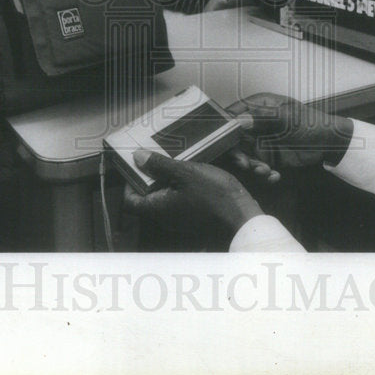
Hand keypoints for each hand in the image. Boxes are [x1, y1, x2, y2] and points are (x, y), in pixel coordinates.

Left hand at [122, 150, 262, 235]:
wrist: (244, 219)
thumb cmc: (214, 198)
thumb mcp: (186, 173)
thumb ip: (160, 165)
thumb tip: (138, 158)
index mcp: (158, 208)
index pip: (130, 200)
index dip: (130, 181)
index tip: (138, 163)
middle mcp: (166, 216)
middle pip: (151, 193)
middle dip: (158, 172)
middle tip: (165, 155)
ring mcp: (182, 216)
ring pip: (172, 191)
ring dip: (179, 174)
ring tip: (186, 159)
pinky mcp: (196, 214)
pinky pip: (188, 196)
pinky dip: (193, 182)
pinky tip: (203, 169)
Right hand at [230, 93, 353, 171]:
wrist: (330, 144)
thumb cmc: (313, 124)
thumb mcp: (288, 120)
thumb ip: (264, 119)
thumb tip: (240, 121)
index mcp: (259, 107)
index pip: (233, 115)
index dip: (227, 130)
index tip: (227, 144)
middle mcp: (256, 124)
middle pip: (234, 139)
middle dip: (238, 154)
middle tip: (246, 164)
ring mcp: (261, 141)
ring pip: (244, 156)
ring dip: (252, 166)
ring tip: (265, 171)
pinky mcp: (267, 157)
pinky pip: (257, 167)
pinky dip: (264, 174)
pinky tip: (274, 176)